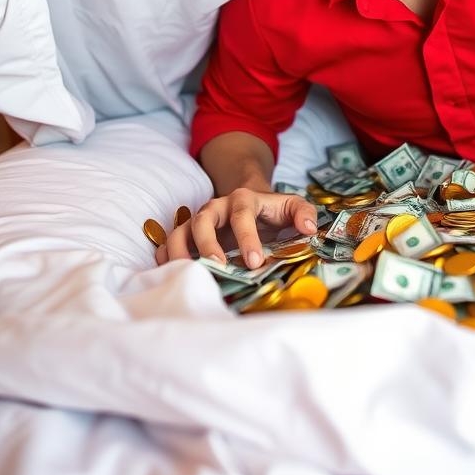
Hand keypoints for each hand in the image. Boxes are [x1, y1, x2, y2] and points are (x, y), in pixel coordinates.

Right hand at [156, 187, 318, 268]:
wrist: (249, 202)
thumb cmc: (271, 210)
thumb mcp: (292, 205)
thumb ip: (304, 212)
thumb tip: (308, 229)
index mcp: (243, 199)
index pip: (242, 215)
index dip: (247, 238)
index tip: (255, 262)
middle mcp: (216, 207)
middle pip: (203, 219)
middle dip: (207, 245)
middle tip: (217, 268)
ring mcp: (198, 220)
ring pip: (180, 230)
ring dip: (180, 253)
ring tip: (188, 275)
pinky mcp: (187, 234)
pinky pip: (169, 242)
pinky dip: (166, 257)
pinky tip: (171, 274)